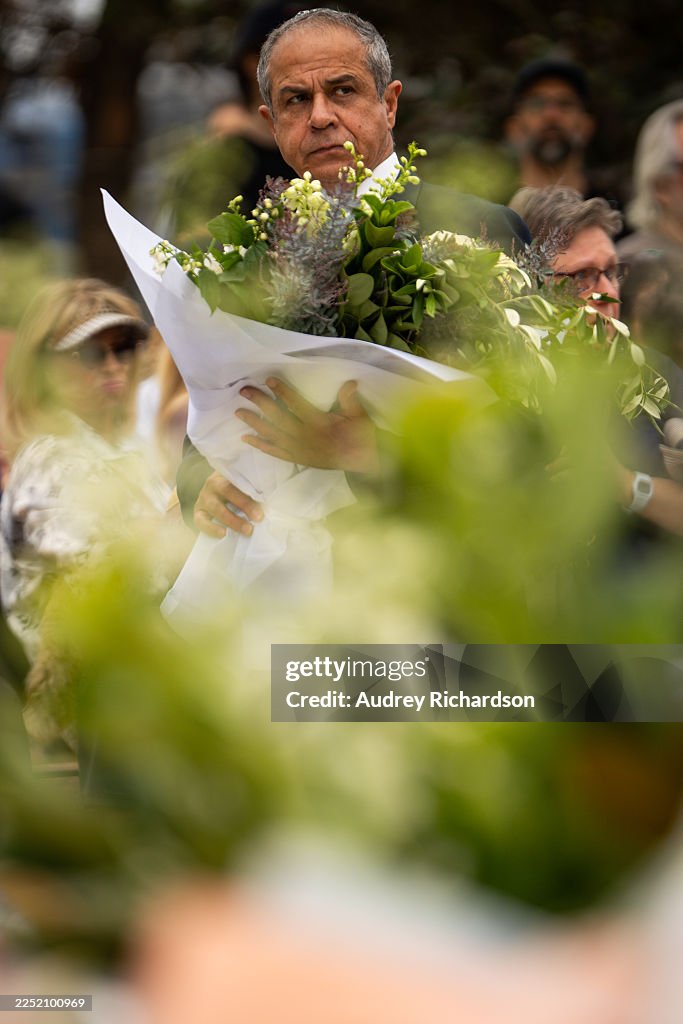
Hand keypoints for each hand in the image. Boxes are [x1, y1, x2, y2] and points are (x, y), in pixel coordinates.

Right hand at [193, 470, 263, 538]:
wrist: (214, 493)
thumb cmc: (235, 490)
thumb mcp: (243, 484)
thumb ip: (252, 489)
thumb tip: (269, 502)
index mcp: (226, 474)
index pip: (238, 480)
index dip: (251, 491)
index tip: (263, 506)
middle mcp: (213, 484)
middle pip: (228, 491)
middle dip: (245, 505)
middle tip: (258, 518)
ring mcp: (203, 498)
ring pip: (216, 508)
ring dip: (233, 520)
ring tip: (247, 530)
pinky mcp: (198, 512)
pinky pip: (201, 521)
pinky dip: (212, 528)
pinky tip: (224, 534)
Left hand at [236, 377, 379, 473]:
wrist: (362, 463)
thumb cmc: (360, 437)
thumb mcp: (360, 417)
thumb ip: (351, 401)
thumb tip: (349, 383)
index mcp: (320, 424)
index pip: (297, 405)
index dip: (283, 392)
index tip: (268, 380)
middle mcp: (306, 438)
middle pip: (279, 418)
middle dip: (261, 403)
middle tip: (244, 391)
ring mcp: (299, 450)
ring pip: (273, 435)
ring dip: (255, 423)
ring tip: (238, 411)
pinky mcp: (298, 458)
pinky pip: (276, 452)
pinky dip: (260, 445)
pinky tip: (246, 438)